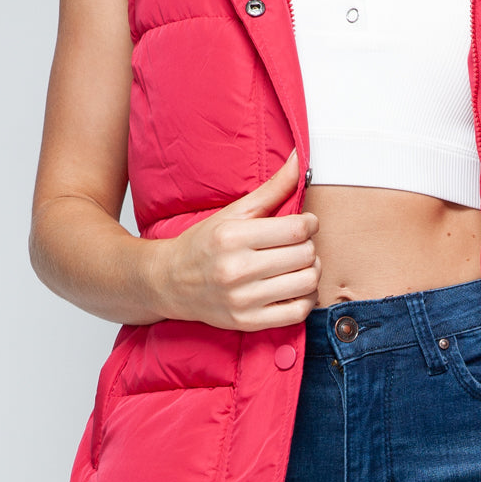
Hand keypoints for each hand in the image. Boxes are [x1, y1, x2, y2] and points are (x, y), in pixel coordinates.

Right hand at [153, 150, 320, 328]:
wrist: (169, 282)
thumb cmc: (203, 244)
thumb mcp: (234, 212)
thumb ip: (272, 188)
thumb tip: (301, 158)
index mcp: (233, 237)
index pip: (297, 229)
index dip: (310, 224)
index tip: (305, 223)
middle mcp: (236, 270)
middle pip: (305, 255)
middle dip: (308, 246)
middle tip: (297, 244)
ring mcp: (242, 299)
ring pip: (307, 282)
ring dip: (311, 271)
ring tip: (298, 264)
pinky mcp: (247, 322)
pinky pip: (298, 312)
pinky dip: (305, 298)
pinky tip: (294, 287)